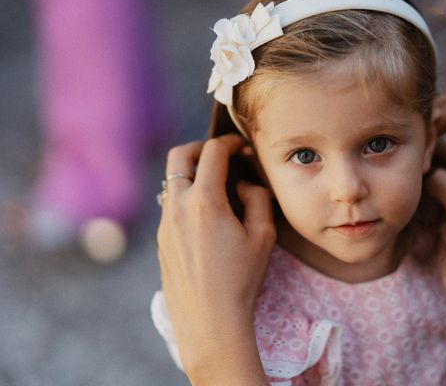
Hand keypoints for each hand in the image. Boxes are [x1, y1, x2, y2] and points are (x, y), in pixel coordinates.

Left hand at [157, 135, 273, 384]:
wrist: (209, 322)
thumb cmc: (241, 280)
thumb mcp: (263, 236)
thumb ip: (257, 197)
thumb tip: (243, 183)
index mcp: (204, 201)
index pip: (213, 152)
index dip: (231, 142)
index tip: (244, 148)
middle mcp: (177, 206)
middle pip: (179, 155)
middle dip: (202, 148)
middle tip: (222, 156)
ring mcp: (164, 223)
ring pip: (172, 180)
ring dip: (192, 173)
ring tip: (217, 188)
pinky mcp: (161, 240)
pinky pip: (170, 204)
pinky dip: (186, 196)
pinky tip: (207, 216)